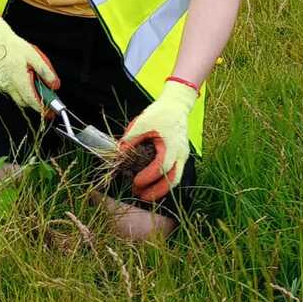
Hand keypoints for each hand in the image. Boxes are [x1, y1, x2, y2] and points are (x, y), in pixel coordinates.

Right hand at [0, 16, 58, 114]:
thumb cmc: (13, 46)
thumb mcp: (34, 56)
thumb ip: (45, 72)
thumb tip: (54, 85)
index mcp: (18, 78)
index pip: (31, 100)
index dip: (41, 107)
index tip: (49, 111)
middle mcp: (7, 84)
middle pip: (24, 101)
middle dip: (33, 99)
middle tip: (41, 90)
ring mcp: (0, 85)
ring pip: (16, 96)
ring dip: (24, 92)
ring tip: (26, 76)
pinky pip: (9, 91)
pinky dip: (15, 87)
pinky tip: (16, 74)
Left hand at [119, 79, 196, 201]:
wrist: (176, 105)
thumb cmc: (159, 113)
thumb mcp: (141, 123)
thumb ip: (130, 139)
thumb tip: (119, 155)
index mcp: (171, 145)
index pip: (161, 167)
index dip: (148, 177)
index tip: (135, 181)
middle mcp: (180, 153)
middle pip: (173, 179)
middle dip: (157, 191)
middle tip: (140, 196)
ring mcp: (183, 156)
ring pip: (175, 178)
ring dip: (161, 188)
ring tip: (143, 193)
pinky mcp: (181, 156)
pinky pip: (174, 173)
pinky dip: (164, 181)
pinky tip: (151, 183)